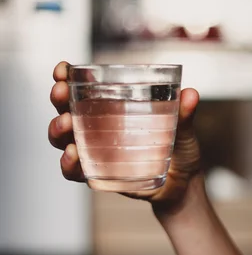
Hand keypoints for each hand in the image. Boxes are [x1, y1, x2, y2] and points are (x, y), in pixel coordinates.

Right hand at [48, 61, 204, 216]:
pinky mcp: (99, 174)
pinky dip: (69, 164)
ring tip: (66, 124)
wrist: (183, 185)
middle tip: (61, 92)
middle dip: (60, 99)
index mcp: (114, 109)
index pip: (84, 89)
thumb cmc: (180, 150)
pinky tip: (73, 155)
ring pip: (65, 139)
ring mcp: (96, 151)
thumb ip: (184, 114)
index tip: (62, 68)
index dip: (67, 78)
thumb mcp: (182, 129)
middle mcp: (99, 127)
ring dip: (58, 130)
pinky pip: (75, 171)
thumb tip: (190, 94)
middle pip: (67, 110)